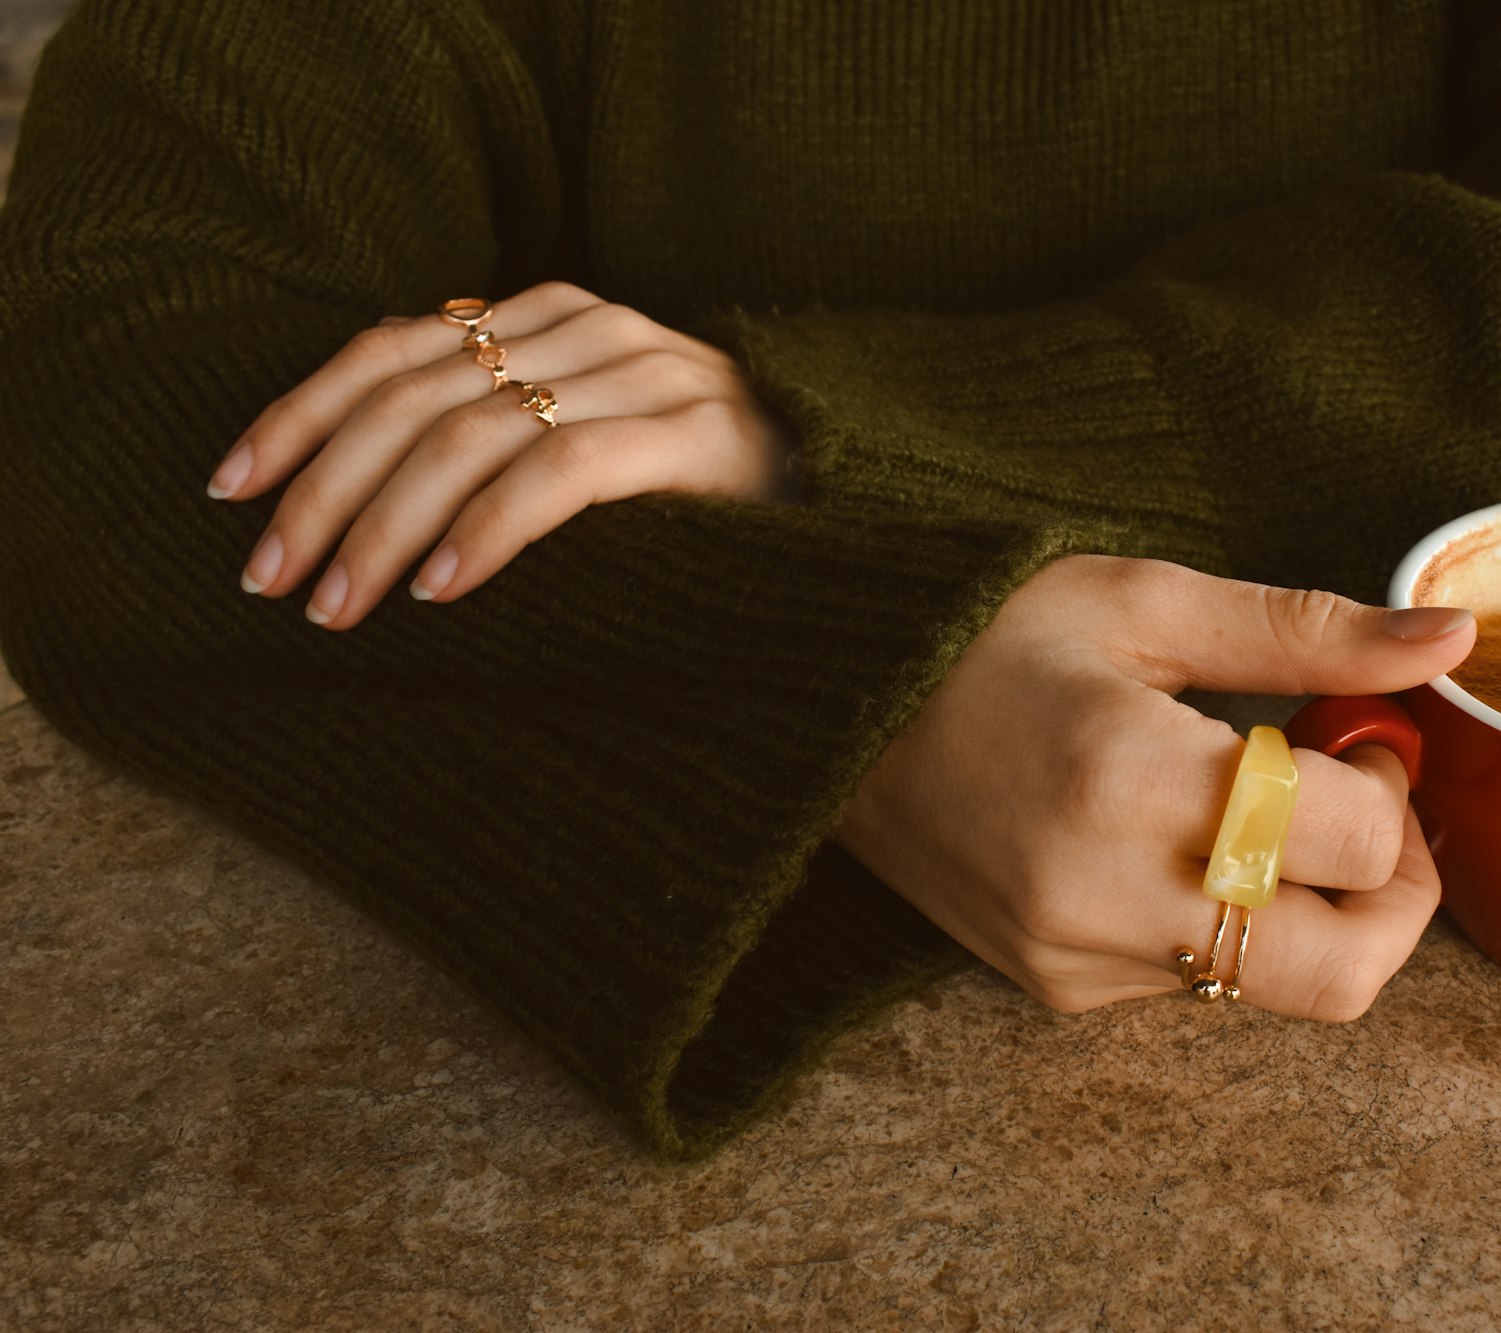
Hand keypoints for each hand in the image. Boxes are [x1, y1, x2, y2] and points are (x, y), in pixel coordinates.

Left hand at [206, 281, 798, 629]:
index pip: (392, 346)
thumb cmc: (698, 508)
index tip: (230, 489)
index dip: (299, 414)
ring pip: (469, 433)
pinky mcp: (694, 439)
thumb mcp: (586, 451)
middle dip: (323, 488)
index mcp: (553, 316)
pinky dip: (488, 531)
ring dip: (385, 526)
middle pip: (412, 391)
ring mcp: (648, 376)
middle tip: (271, 578)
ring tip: (340, 604)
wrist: (851, 525)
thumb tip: (355, 494)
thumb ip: (500, 438)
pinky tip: (444, 590)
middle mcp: (592, 327)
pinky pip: (561, 473)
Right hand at [831, 555, 1475, 1020]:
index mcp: (1134, 777)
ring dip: (1308, 909)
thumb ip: (1307, 633)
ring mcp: (1077, 957)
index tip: (1354, 735)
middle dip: (1397, 899)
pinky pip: (1200, 985)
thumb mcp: (1146, 603)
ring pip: (1278, 985)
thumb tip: (1451, 640)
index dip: (1391, 783)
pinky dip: (1228, 926)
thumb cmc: (985, 637)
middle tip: (1368, 817)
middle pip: (1343, 969)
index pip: (1354, 839)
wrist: (835, 717)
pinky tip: (1175, 848)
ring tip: (1253, 814)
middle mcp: (1105, 892)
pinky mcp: (1058, 990)